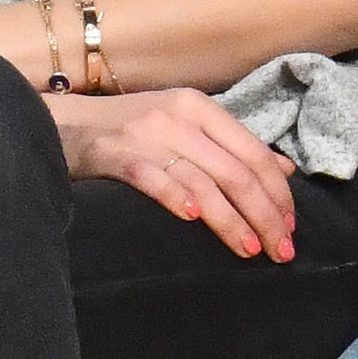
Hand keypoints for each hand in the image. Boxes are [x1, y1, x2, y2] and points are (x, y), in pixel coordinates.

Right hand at [47, 89, 298, 262]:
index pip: (254, 152)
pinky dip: (176, 197)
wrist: (65, 123)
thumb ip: (232, 145)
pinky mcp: (117, 154)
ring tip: (251, 250)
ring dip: (232, 220)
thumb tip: (285, 169)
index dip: (278, 193)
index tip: (291, 226)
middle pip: (236, 172)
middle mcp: (178, 117)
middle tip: (282, 251)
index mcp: (199, 107)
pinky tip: (192, 219)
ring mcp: (146, 135)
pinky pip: (153, 178)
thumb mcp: (185, 125)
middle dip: (265, 215)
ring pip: (203, 182)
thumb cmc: (131, 129)